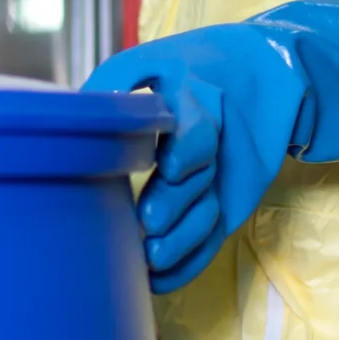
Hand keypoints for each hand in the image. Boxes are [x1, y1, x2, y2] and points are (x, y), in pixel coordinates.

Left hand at [85, 26, 309, 293]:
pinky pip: (213, 237)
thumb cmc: (194, 65)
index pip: (200, 130)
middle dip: (175, 202)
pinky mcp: (230, 200)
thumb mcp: (158, 58)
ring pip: (209, 214)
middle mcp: (217, 144)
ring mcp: (225, 176)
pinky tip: (159, 281)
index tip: (171, 166)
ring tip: (151, 258)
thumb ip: (119, 79)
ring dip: (181, 240)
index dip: (188, 151)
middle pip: (201, 179)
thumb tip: (73, 110)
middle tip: (148, 223)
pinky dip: (189, 262)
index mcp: (198, 102)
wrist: (265, 74)